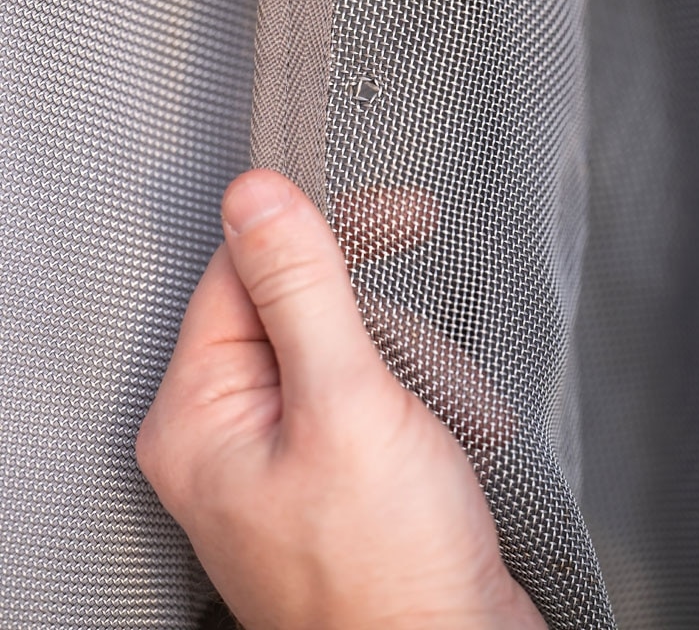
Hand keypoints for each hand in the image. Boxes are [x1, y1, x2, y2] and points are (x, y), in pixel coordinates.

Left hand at [136, 169, 544, 628]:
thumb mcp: (344, 404)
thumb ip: (298, 288)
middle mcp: (223, 434)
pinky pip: (358, 393)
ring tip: (432, 421)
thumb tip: (256, 193)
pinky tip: (437, 433)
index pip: (239, 272)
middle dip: (367, 317)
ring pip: (335, 348)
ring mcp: (274, 456)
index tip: (390, 215)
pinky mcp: (326, 471)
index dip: (313, 233)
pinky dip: (407, 397)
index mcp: (195, 416)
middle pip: (287, 306)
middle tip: (413, 352)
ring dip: (399, 362)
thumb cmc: (390, 569)